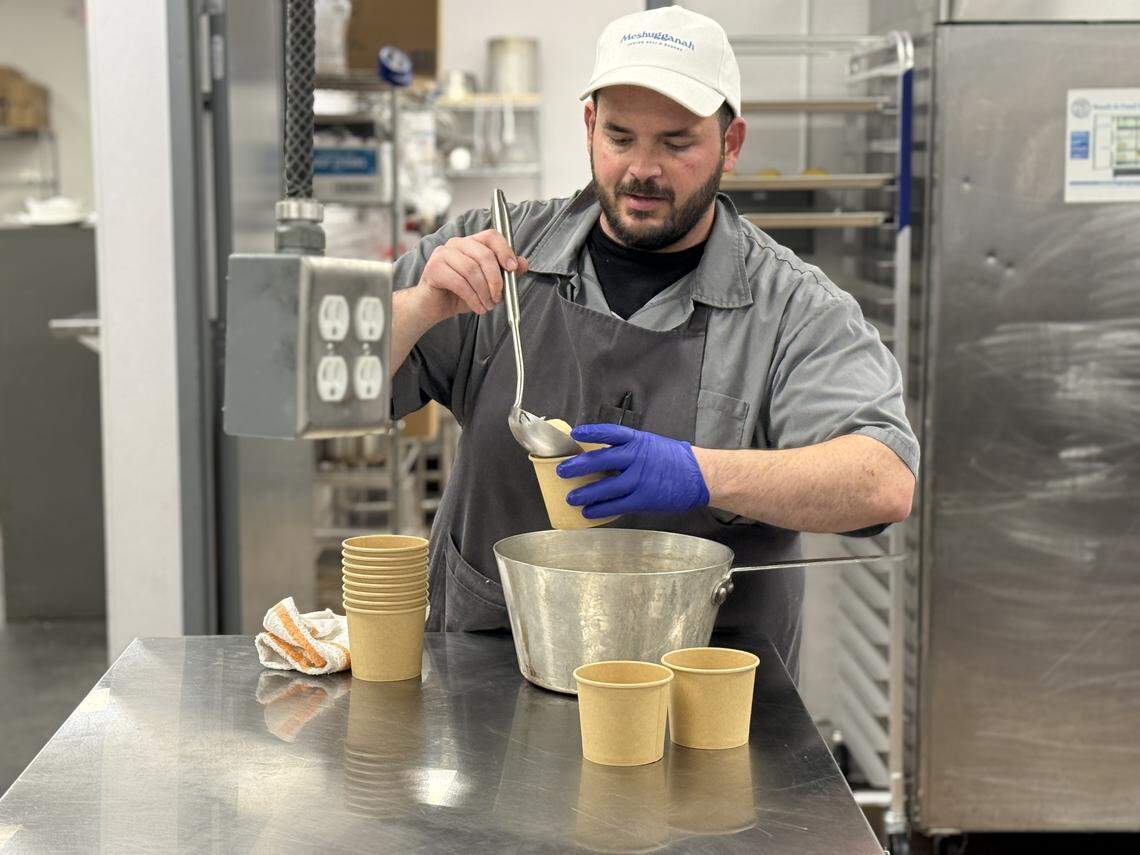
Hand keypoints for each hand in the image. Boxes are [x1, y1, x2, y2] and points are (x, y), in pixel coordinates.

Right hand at [416, 229, 527, 321]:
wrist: (433, 307)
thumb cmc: (459, 293)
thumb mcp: (487, 285)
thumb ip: (505, 273)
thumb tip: (523, 262)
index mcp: (471, 243)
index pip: (491, 236)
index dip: (505, 250)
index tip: (512, 268)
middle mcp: (456, 243)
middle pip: (484, 254)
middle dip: (496, 279)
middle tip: (499, 297)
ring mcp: (443, 253)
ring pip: (472, 270)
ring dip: (484, 292)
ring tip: (487, 305)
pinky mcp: (434, 268)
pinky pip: (459, 282)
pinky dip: (472, 298)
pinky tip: (477, 307)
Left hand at [557, 424, 709, 518]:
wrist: (700, 476)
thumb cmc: (674, 460)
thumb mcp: (651, 444)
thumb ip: (628, 448)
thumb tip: (601, 453)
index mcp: (639, 440)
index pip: (611, 432)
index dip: (592, 432)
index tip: (576, 433)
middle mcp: (637, 457)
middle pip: (601, 460)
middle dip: (578, 466)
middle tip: (562, 470)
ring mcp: (641, 479)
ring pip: (606, 486)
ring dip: (585, 493)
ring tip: (570, 498)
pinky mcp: (644, 498)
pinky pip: (617, 505)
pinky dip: (601, 509)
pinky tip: (589, 512)